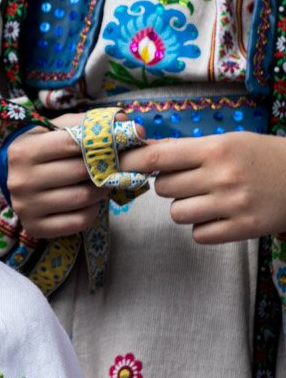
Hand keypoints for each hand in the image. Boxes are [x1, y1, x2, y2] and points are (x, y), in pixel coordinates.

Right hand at [5, 112, 110, 238]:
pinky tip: (87, 202)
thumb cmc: (43, 151)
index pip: (72, 143)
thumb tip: (125, 122)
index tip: (117, 144)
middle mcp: (20, 179)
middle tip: (112, 165)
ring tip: (100, 183)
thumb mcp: (56, 131)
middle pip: (80, 171)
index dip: (100, 142)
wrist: (16, 180)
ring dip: (100, 190)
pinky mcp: (36, 227)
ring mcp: (26, 206)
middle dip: (103, 168)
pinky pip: (79, 220)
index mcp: (24, 150)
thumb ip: (88, 123)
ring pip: (83, 197)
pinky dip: (92, 211)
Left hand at [123, 132, 285, 243]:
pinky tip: (220, 216)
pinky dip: (203, 228)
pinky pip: (199, 234)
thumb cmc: (261, 156)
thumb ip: (184, 149)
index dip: (130, 163)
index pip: (157, 158)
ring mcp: (233, 205)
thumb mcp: (226, 143)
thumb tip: (141, 151)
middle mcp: (222, 177)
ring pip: (177, 214)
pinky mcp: (244, 228)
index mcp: (215, 150)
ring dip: (185, 208)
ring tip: (208, 199)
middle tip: (191, 182)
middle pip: (163, 188)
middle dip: (169, 186)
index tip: (115, 166)